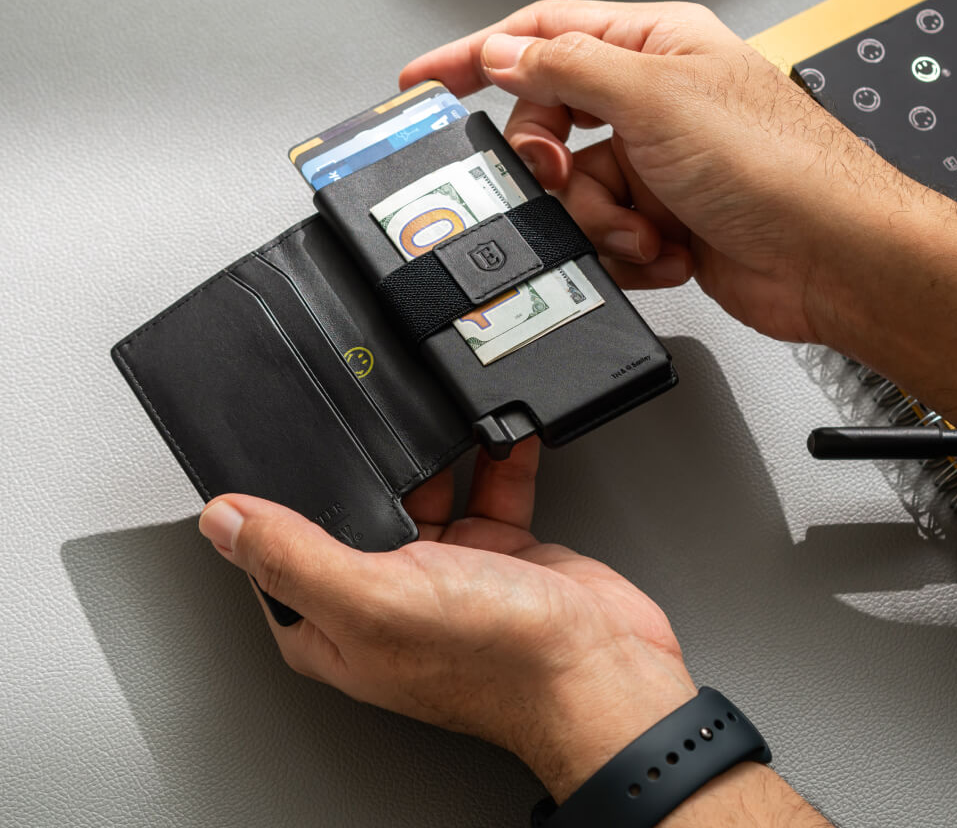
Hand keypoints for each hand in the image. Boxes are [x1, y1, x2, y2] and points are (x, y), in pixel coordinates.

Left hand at [197, 440, 696, 801]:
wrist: (604, 672)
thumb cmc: (499, 663)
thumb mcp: (376, 598)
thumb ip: (295, 555)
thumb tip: (222, 520)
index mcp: (335, 623)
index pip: (276, 552)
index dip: (270, 502)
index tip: (268, 450)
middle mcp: (385, 597)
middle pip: (355, 507)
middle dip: (366, 463)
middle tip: (368, 414)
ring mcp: (445, 571)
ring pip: (425, 485)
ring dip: (434, 450)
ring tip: (439, 414)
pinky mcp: (496, 548)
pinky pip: (485, 483)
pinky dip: (493, 452)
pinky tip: (495, 427)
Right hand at [400, 0, 890, 343]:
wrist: (831, 259)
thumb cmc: (777, 167)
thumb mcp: (657, 98)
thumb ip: (568, 71)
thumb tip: (504, 55)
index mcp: (653, 49)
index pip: (542, 36)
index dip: (477, 56)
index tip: (424, 80)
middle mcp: (651, 104)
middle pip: (549, 128)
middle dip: (556, 169)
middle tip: (564, 181)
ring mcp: (655, 168)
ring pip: (574, 195)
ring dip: (603, 222)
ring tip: (647, 230)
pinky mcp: (660, 223)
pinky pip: (602, 237)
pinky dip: (627, 252)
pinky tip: (667, 250)